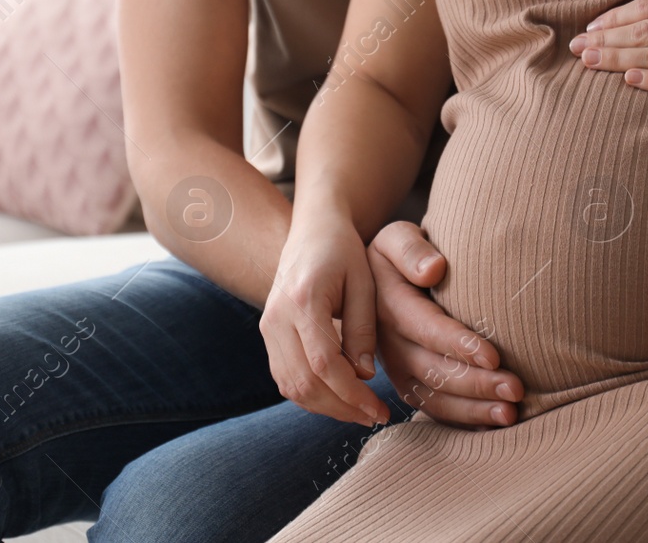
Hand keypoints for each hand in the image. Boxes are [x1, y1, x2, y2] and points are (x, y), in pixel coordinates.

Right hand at [259, 210, 389, 425]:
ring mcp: (268, 327)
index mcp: (303, 301)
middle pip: (304, 382)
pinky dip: (311, 395)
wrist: (313, 230)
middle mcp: (277, 317)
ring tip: (360, 412)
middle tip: (374, 416)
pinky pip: (285, 377)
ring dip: (326, 407)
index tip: (379, 410)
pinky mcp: (269, 334)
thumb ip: (363, 329)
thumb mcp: (365, 283)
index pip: (324, 364)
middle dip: (341, 407)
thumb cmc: (344, 252)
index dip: (351, 394)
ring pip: (291, 386)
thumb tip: (364, 376)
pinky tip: (339, 397)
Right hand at [368, 222, 523, 427]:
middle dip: (475, 383)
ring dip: (471, 410)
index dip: (458, 344)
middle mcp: (387, 342)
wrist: (375, 278)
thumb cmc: (400, 253)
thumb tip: (434, 270)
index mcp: (387, 304)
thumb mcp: (396, 237)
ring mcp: (395, 367)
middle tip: (516, 390)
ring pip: (431, 397)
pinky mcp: (406, 381)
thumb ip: (410, 248)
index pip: (424, 327)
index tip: (494, 355)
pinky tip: (491, 423)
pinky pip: (431, 408)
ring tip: (510, 414)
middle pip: (432, 369)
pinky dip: (461, 420)